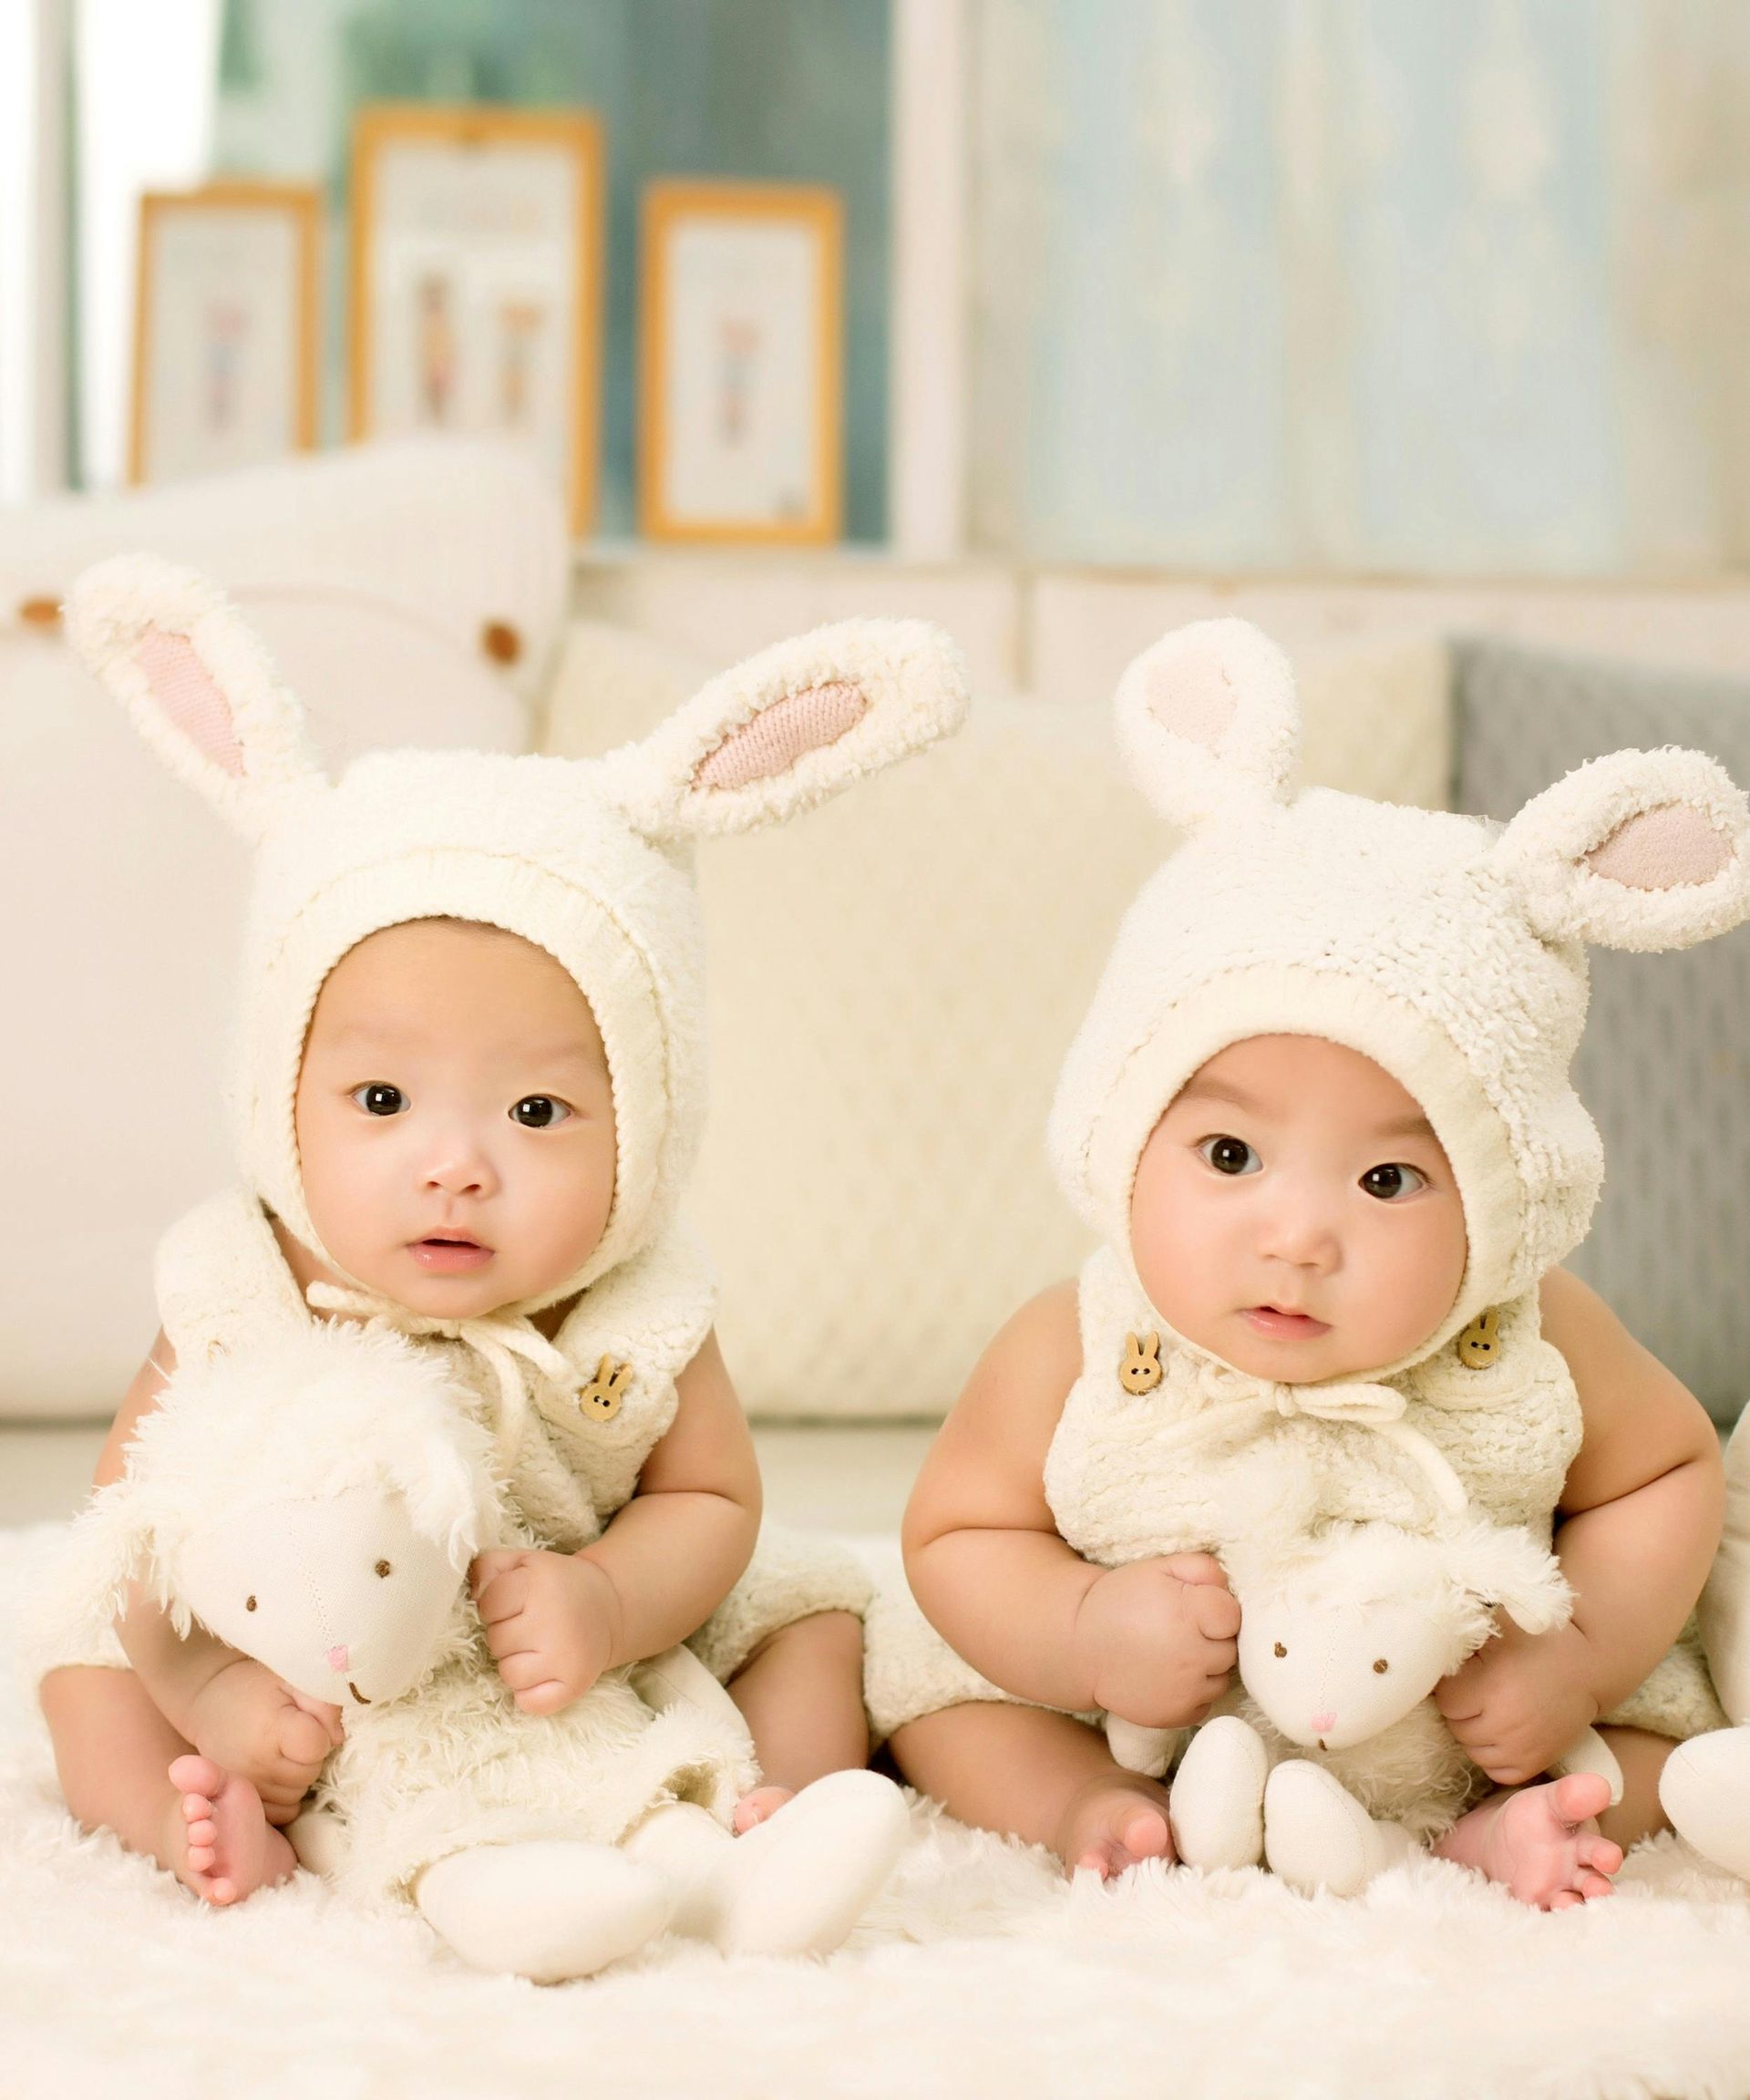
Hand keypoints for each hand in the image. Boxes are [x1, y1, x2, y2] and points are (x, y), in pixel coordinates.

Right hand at [183, 1657, 342, 1826]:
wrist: (209, 1702)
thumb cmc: (256, 1687)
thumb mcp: (291, 1679)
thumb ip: (323, 1703)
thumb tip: (337, 1739)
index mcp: (270, 1729)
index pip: (317, 1747)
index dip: (320, 1734)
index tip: (305, 1722)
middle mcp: (254, 1765)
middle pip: (309, 1773)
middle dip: (310, 1756)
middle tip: (292, 1735)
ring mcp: (243, 1788)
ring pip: (297, 1794)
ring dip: (298, 1775)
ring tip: (281, 1750)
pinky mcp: (237, 1803)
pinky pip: (281, 1812)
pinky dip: (285, 1795)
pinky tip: (275, 1771)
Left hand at [471, 1548, 622, 1715]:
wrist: (611, 1606)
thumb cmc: (557, 1584)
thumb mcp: (525, 1562)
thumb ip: (489, 1566)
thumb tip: (470, 1591)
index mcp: (541, 1583)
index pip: (489, 1604)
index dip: (495, 1605)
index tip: (515, 1603)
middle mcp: (554, 1620)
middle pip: (496, 1641)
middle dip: (506, 1633)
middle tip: (530, 1625)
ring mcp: (565, 1656)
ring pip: (509, 1674)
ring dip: (516, 1663)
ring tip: (536, 1648)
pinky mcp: (574, 1685)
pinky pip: (529, 1704)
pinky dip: (529, 1694)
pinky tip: (542, 1673)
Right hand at [1075, 1553, 1239, 1727]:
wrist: (1080, 1646)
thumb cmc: (1121, 1601)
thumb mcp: (1157, 1569)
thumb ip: (1200, 1568)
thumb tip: (1228, 1586)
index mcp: (1186, 1613)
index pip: (1232, 1616)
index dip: (1217, 1609)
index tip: (1196, 1608)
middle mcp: (1189, 1655)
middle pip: (1230, 1648)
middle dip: (1213, 1637)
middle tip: (1183, 1630)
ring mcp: (1184, 1690)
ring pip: (1221, 1678)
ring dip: (1206, 1666)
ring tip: (1176, 1652)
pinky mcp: (1177, 1716)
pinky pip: (1205, 1703)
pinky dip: (1194, 1691)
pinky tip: (1170, 1675)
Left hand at [1434, 1616, 1600, 1786]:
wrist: (1587, 1664)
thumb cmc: (1536, 1639)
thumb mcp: (1496, 1629)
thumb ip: (1459, 1639)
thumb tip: (1421, 1647)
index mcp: (1491, 1688)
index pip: (1446, 1701)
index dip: (1452, 1686)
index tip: (1465, 1674)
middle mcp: (1506, 1725)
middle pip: (1457, 1727)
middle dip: (1461, 1709)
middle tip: (1478, 1689)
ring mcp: (1522, 1749)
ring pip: (1472, 1751)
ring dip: (1473, 1732)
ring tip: (1490, 1708)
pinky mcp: (1536, 1764)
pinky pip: (1495, 1770)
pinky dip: (1492, 1754)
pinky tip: (1500, 1730)